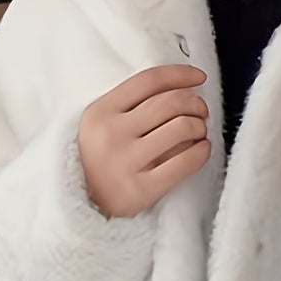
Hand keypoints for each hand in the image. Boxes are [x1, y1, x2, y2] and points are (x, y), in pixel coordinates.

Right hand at [77, 64, 210, 218]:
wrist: (78, 206)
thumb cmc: (98, 160)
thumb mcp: (99, 125)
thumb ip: (130, 105)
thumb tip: (181, 87)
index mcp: (101, 112)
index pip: (149, 81)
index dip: (180, 74)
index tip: (198, 77)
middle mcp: (111, 134)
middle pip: (171, 102)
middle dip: (195, 103)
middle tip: (201, 111)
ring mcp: (125, 162)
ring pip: (182, 128)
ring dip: (199, 126)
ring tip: (199, 132)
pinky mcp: (140, 189)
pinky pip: (185, 162)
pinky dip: (201, 152)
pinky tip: (201, 150)